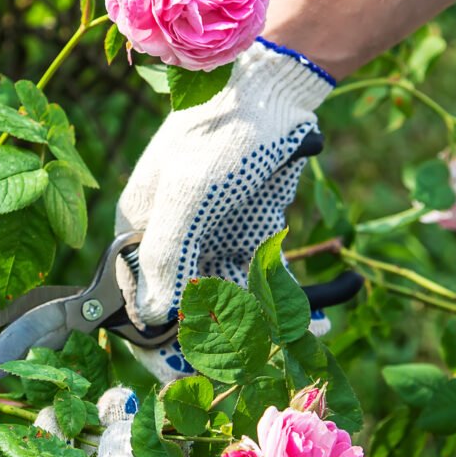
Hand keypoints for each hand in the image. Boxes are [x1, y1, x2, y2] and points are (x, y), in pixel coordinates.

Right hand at [116, 38, 334, 380]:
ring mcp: (210, 240)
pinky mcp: (249, 234)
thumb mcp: (189, 193)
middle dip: (212, 343)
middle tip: (245, 366)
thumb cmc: (223, 131)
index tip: (186, 370)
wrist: (274, 85)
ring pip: (228, 302)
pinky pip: (264, 281)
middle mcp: (170, 242)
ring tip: (291, 344)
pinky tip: (318, 318)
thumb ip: (166, 255)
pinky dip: (289, 301)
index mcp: (139, 231)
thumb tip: (152, 317)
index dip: (157, 342)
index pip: (137, 303)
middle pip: (183, 310)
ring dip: (258, 327)